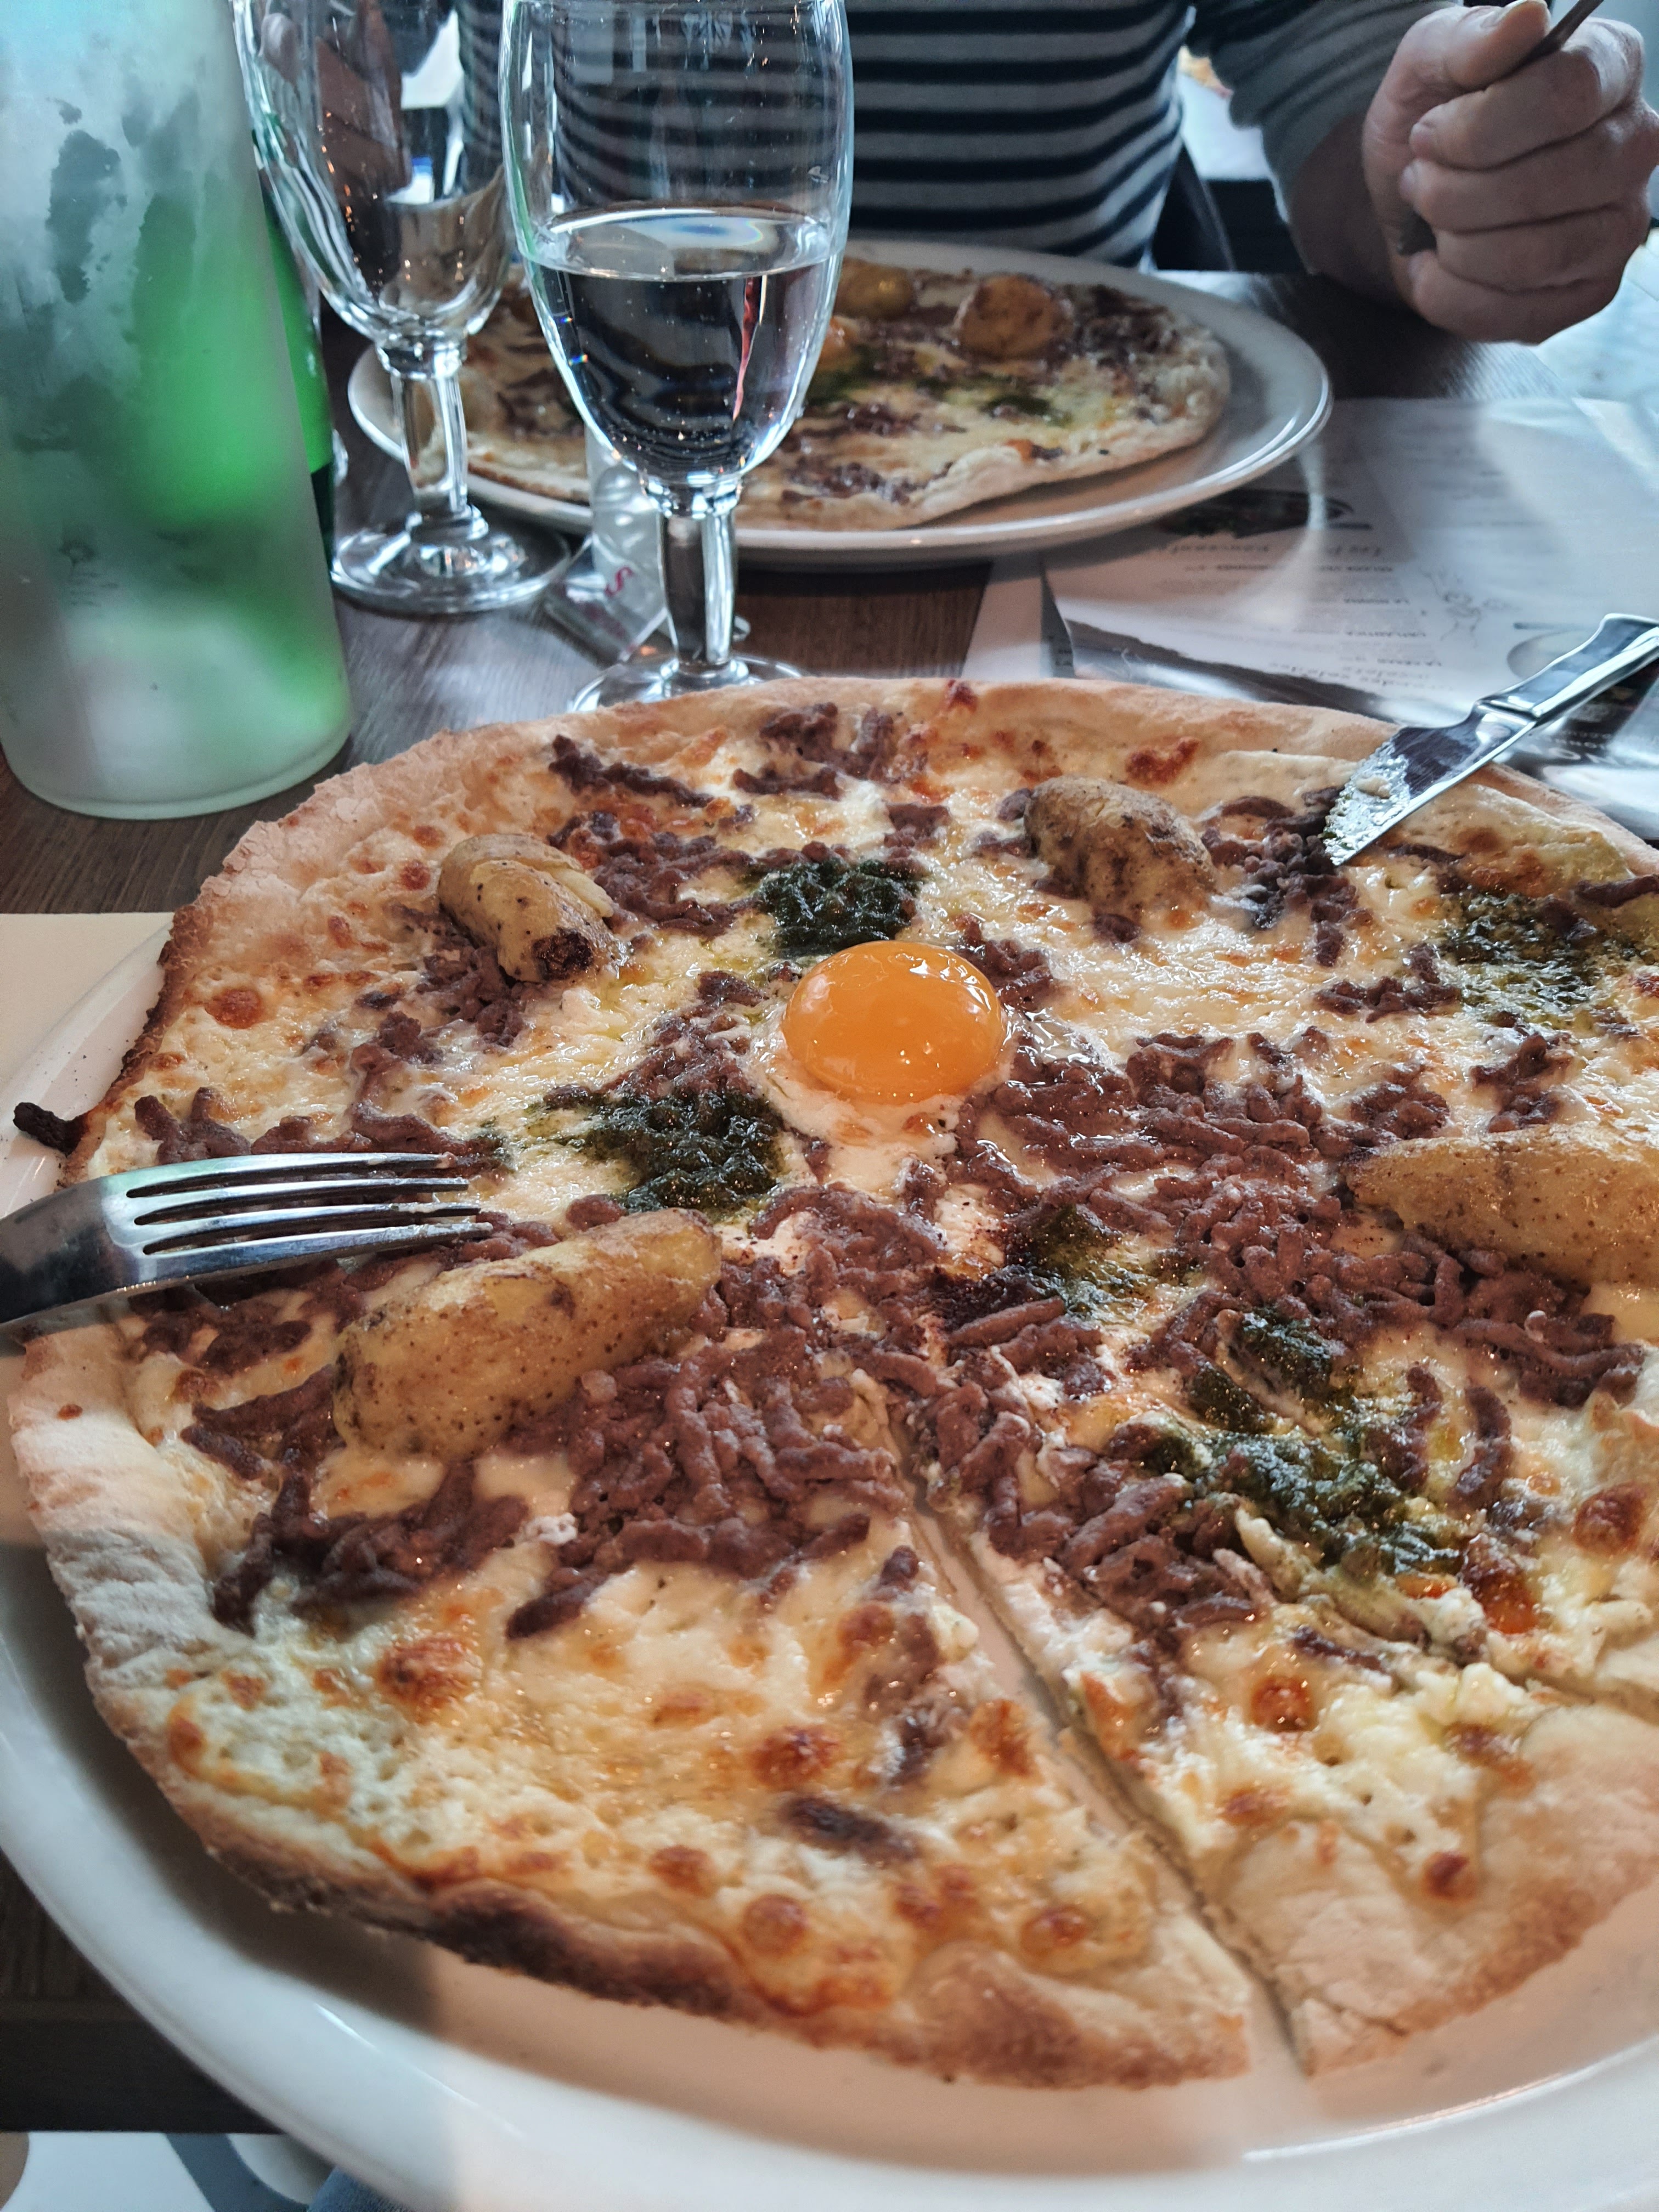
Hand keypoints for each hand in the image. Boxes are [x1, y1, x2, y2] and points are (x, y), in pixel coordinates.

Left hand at [1362, 0, 1658, 339]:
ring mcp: (1619, 226)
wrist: (1411, 198)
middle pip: (1551, 182)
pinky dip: (1451, 295)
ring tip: (1430, 220)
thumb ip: (1471, 37)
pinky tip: (1436, 266)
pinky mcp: (1589, 293)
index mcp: (1609, 67)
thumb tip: (1526, 19)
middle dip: (1456, 193)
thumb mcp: (1431, 62)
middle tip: (1420, 182)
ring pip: (1535, 255)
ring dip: (1454, 245)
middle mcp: (1634, 146)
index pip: (1569, 93)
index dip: (1481, 127)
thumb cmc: (1434, 120)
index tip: (1428, 135)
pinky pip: (1515, 312)